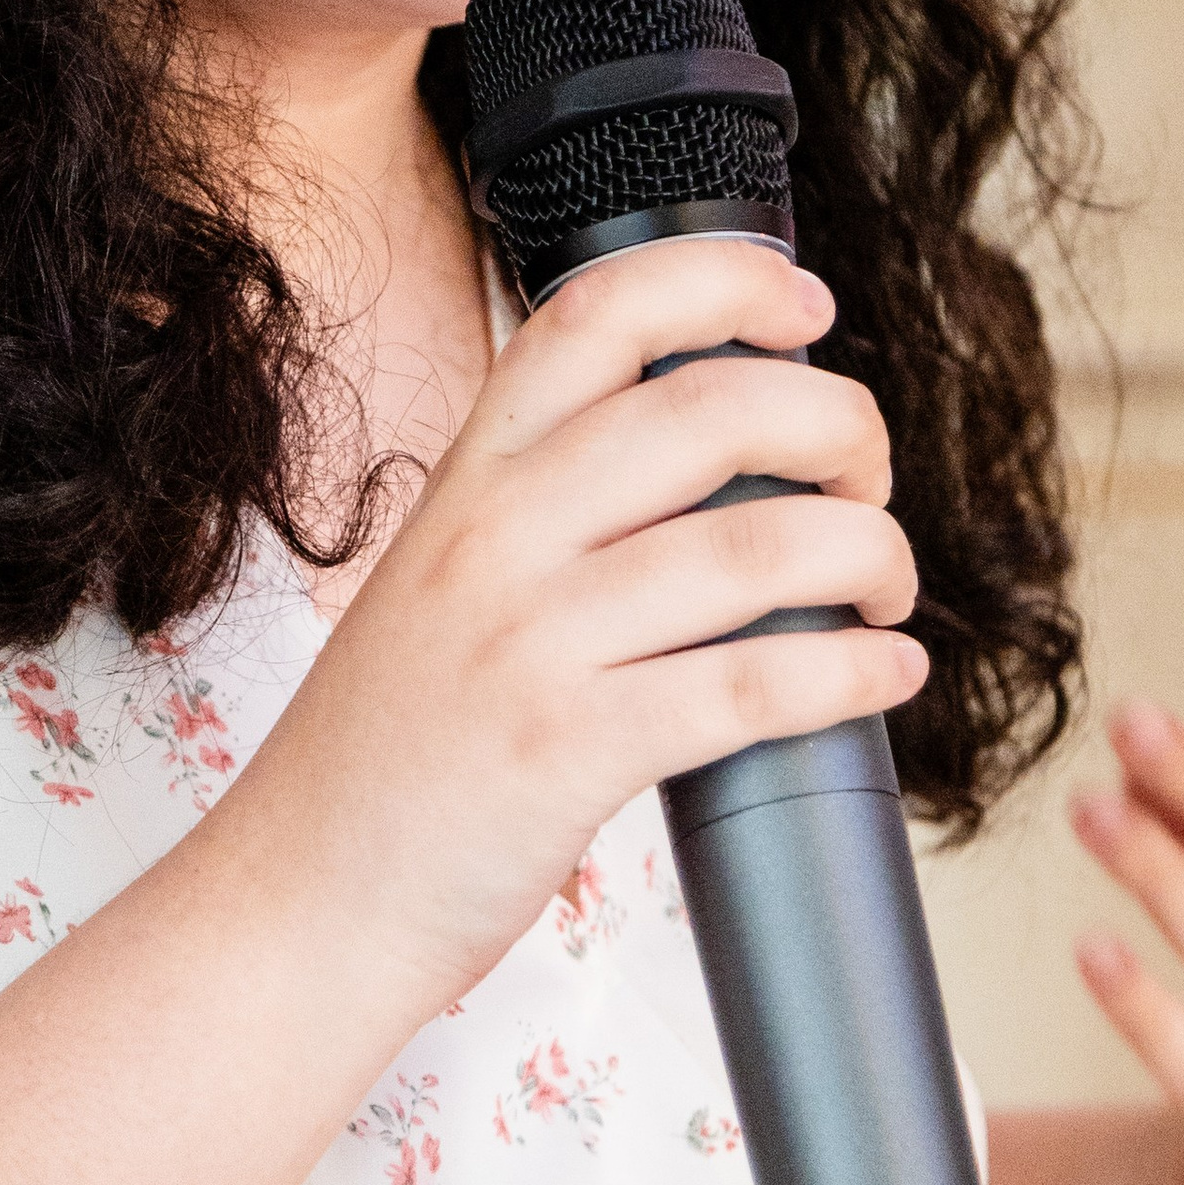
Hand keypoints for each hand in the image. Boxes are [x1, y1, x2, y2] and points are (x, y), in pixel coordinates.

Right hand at [244, 234, 925, 1007]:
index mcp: (468, 478)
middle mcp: (495, 537)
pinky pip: (748, 685)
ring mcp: (527, 642)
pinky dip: (848, 672)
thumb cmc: (387, 754)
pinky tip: (884, 674)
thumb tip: (719, 474)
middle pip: (709, 409)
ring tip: (887, 585)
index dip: (721, 282)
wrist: (296, 902)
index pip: (595, 314)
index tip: (803, 306)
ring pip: (752, 545)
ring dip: (866, 553)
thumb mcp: (441, 583)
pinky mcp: (565, 751)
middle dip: (835, 427)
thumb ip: (548, 514)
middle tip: (867, 477)